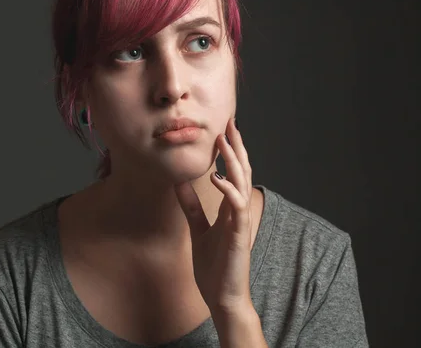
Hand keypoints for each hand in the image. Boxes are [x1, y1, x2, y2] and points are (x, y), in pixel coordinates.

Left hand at [174, 117, 253, 315]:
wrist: (222, 297)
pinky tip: (218, 177)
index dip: (229, 151)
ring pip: (242, 182)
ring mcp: (240, 221)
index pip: (232, 172)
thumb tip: (179, 183)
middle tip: (229, 123)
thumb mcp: (198, 229)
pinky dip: (228, 190)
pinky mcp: (239, 235)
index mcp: (229, 208)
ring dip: (234, 160)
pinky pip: (236, 207)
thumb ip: (191, 206)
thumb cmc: (213, 267)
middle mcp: (238, 210)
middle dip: (236, 147)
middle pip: (241, 171)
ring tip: (225, 140)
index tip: (222, 130)